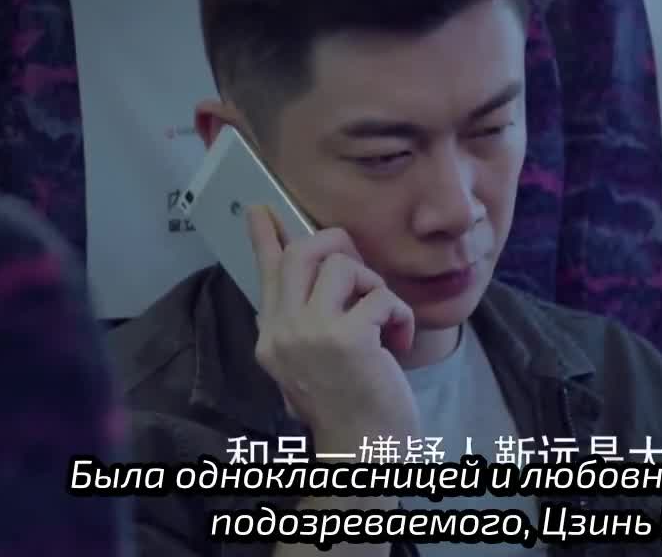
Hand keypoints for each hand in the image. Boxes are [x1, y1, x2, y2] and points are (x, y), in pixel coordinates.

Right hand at [246, 206, 420, 457]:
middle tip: (357, 262)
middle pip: (300, 254)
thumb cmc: (349, 407)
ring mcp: (310, 334)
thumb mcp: (314, 362)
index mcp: (272, 337)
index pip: (266, 273)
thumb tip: (306, 281)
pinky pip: (381, 296)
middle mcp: (282, 332)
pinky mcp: (347, 339)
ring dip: (374, 285)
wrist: (364, 453)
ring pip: (343, 266)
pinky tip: (400, 343)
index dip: (266, 237)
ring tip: (384, 318)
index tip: (260, 208)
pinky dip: (401, 315)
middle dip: (336, 244)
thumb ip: (304, 322)